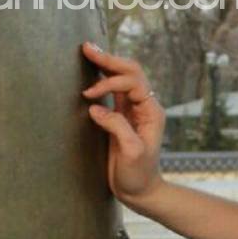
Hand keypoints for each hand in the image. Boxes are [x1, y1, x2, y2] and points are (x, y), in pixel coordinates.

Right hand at [80, 40, 165, 204]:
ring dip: (105, 65)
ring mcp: (133, 110)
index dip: (110, 83)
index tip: (89, 95)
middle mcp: (144, 106)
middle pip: (129, 73)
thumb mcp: (131, 152)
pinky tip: (90, 72)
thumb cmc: (138, 174)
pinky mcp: (121, 117)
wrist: (140, 191)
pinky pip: (114, 91)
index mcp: (151, 112)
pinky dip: (102, 79)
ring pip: (121, 78)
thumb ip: (117, 127)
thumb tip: (96, 108)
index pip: (132, 83)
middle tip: (86, 47)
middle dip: (108, 60)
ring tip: (87, 52)